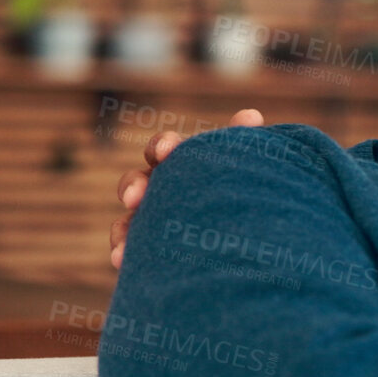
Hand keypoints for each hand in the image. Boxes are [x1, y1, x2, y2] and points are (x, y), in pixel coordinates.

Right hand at [109, 108, 265, 268]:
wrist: (256, 235)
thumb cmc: (252, 190)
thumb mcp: (254, 167)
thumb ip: (248, 144)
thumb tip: (251, 116)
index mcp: (183, 164)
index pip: (164, 148)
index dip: (163, 147)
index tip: (168, 151)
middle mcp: (162, 187)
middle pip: (137, 180)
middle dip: (133, 186)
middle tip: (134, 197)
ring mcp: (153, 218)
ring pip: (127, 219)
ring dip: (122, 228)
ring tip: (123, 245)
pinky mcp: (150, 247)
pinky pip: (129, 248)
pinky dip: (122, 251)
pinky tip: (121, 260)